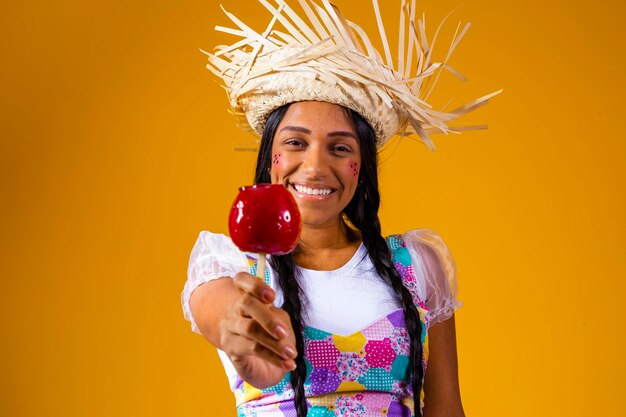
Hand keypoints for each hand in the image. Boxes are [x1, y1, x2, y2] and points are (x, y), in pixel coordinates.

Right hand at [219, 271, 297, 388]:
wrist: (263, 367)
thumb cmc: (273, 338)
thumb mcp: (281, 323)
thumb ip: (279, 318)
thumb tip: (278, 329)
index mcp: (249, 296)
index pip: (242, 280)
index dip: (255, 285)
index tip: (272, 297)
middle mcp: (236, 309)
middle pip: (246, 303)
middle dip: (268, 318)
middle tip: (284, 332)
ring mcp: (230, 327)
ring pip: (250, 329)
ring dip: (274, 343)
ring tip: (291, 353)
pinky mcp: (230, 347)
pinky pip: (252, 348)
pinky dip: (273, 357)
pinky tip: (287, 363)